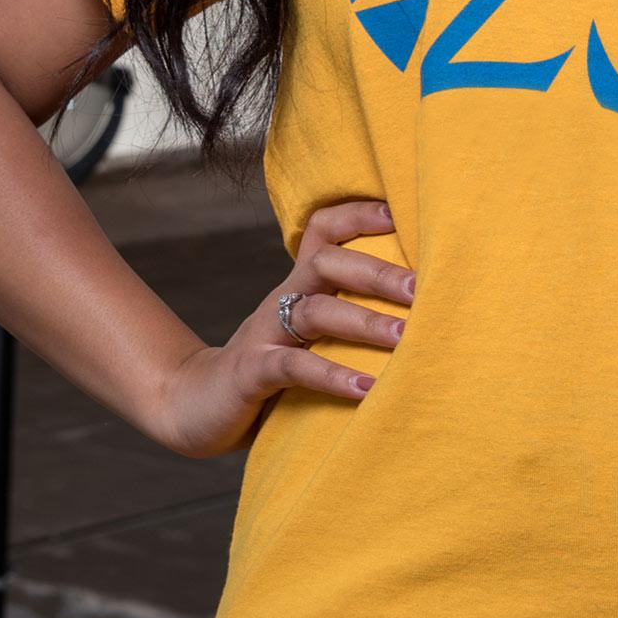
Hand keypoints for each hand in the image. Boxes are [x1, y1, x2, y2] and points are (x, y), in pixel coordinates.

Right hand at [141, 198, 412, 457]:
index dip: (360, 214)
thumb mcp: (306, 335)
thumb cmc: (268, 370)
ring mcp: (264, 335)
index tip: (404, 214)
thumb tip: (422, 313)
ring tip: (405, 338)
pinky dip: (331, 375)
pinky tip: (366, 389)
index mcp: (298, 285)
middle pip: (328, 263)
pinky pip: (293, 367)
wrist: (193, 404)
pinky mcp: (252, 373)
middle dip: (379, 273)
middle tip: (424, 289)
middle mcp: (282, 300)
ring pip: (315, 312)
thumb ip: (346, 318)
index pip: (325, 230)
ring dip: (364, 322)